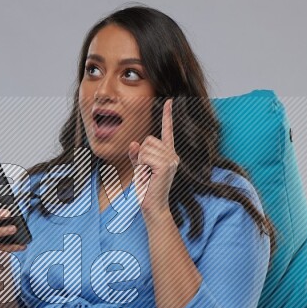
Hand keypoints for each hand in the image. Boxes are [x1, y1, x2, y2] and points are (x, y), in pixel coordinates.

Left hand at [128, 97, 179, 222]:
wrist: (153, 206)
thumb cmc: (147, 189)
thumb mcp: (139, 169)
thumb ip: (136, 155)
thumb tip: (134, 143)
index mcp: (168, 154)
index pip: (167, 131)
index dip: (167, 115)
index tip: (169, 101)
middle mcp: (172, 155)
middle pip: (148, 139)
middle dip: (141, 154)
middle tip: (146, 172)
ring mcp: (171, 160)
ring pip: (145, 148)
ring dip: (141, 161)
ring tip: (148, 175)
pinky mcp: (165, 165)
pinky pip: (145, 156)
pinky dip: (142, 166)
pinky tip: (149, 176)